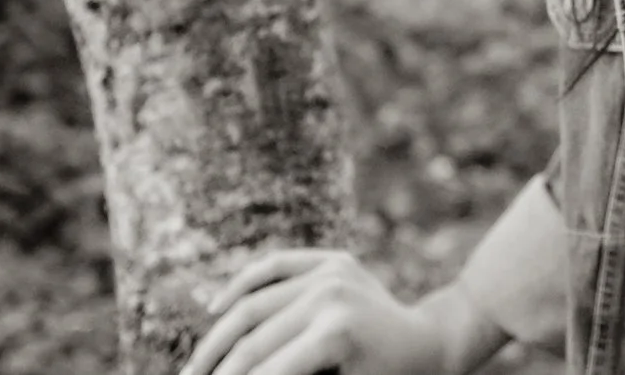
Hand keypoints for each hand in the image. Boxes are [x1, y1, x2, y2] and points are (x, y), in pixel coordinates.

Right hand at [180, 249, 445, 374]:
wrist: (430, 344)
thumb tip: (246, 372)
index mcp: (335, 334)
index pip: (262, 369)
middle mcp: (330, 295)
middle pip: (252, 340)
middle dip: (219, 369)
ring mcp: (331, 272)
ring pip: (254, 304)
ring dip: (219, 338)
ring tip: (195, 367)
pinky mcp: (332, 260)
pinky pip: (276, 266)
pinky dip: (242, 283)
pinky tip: (216, 310)